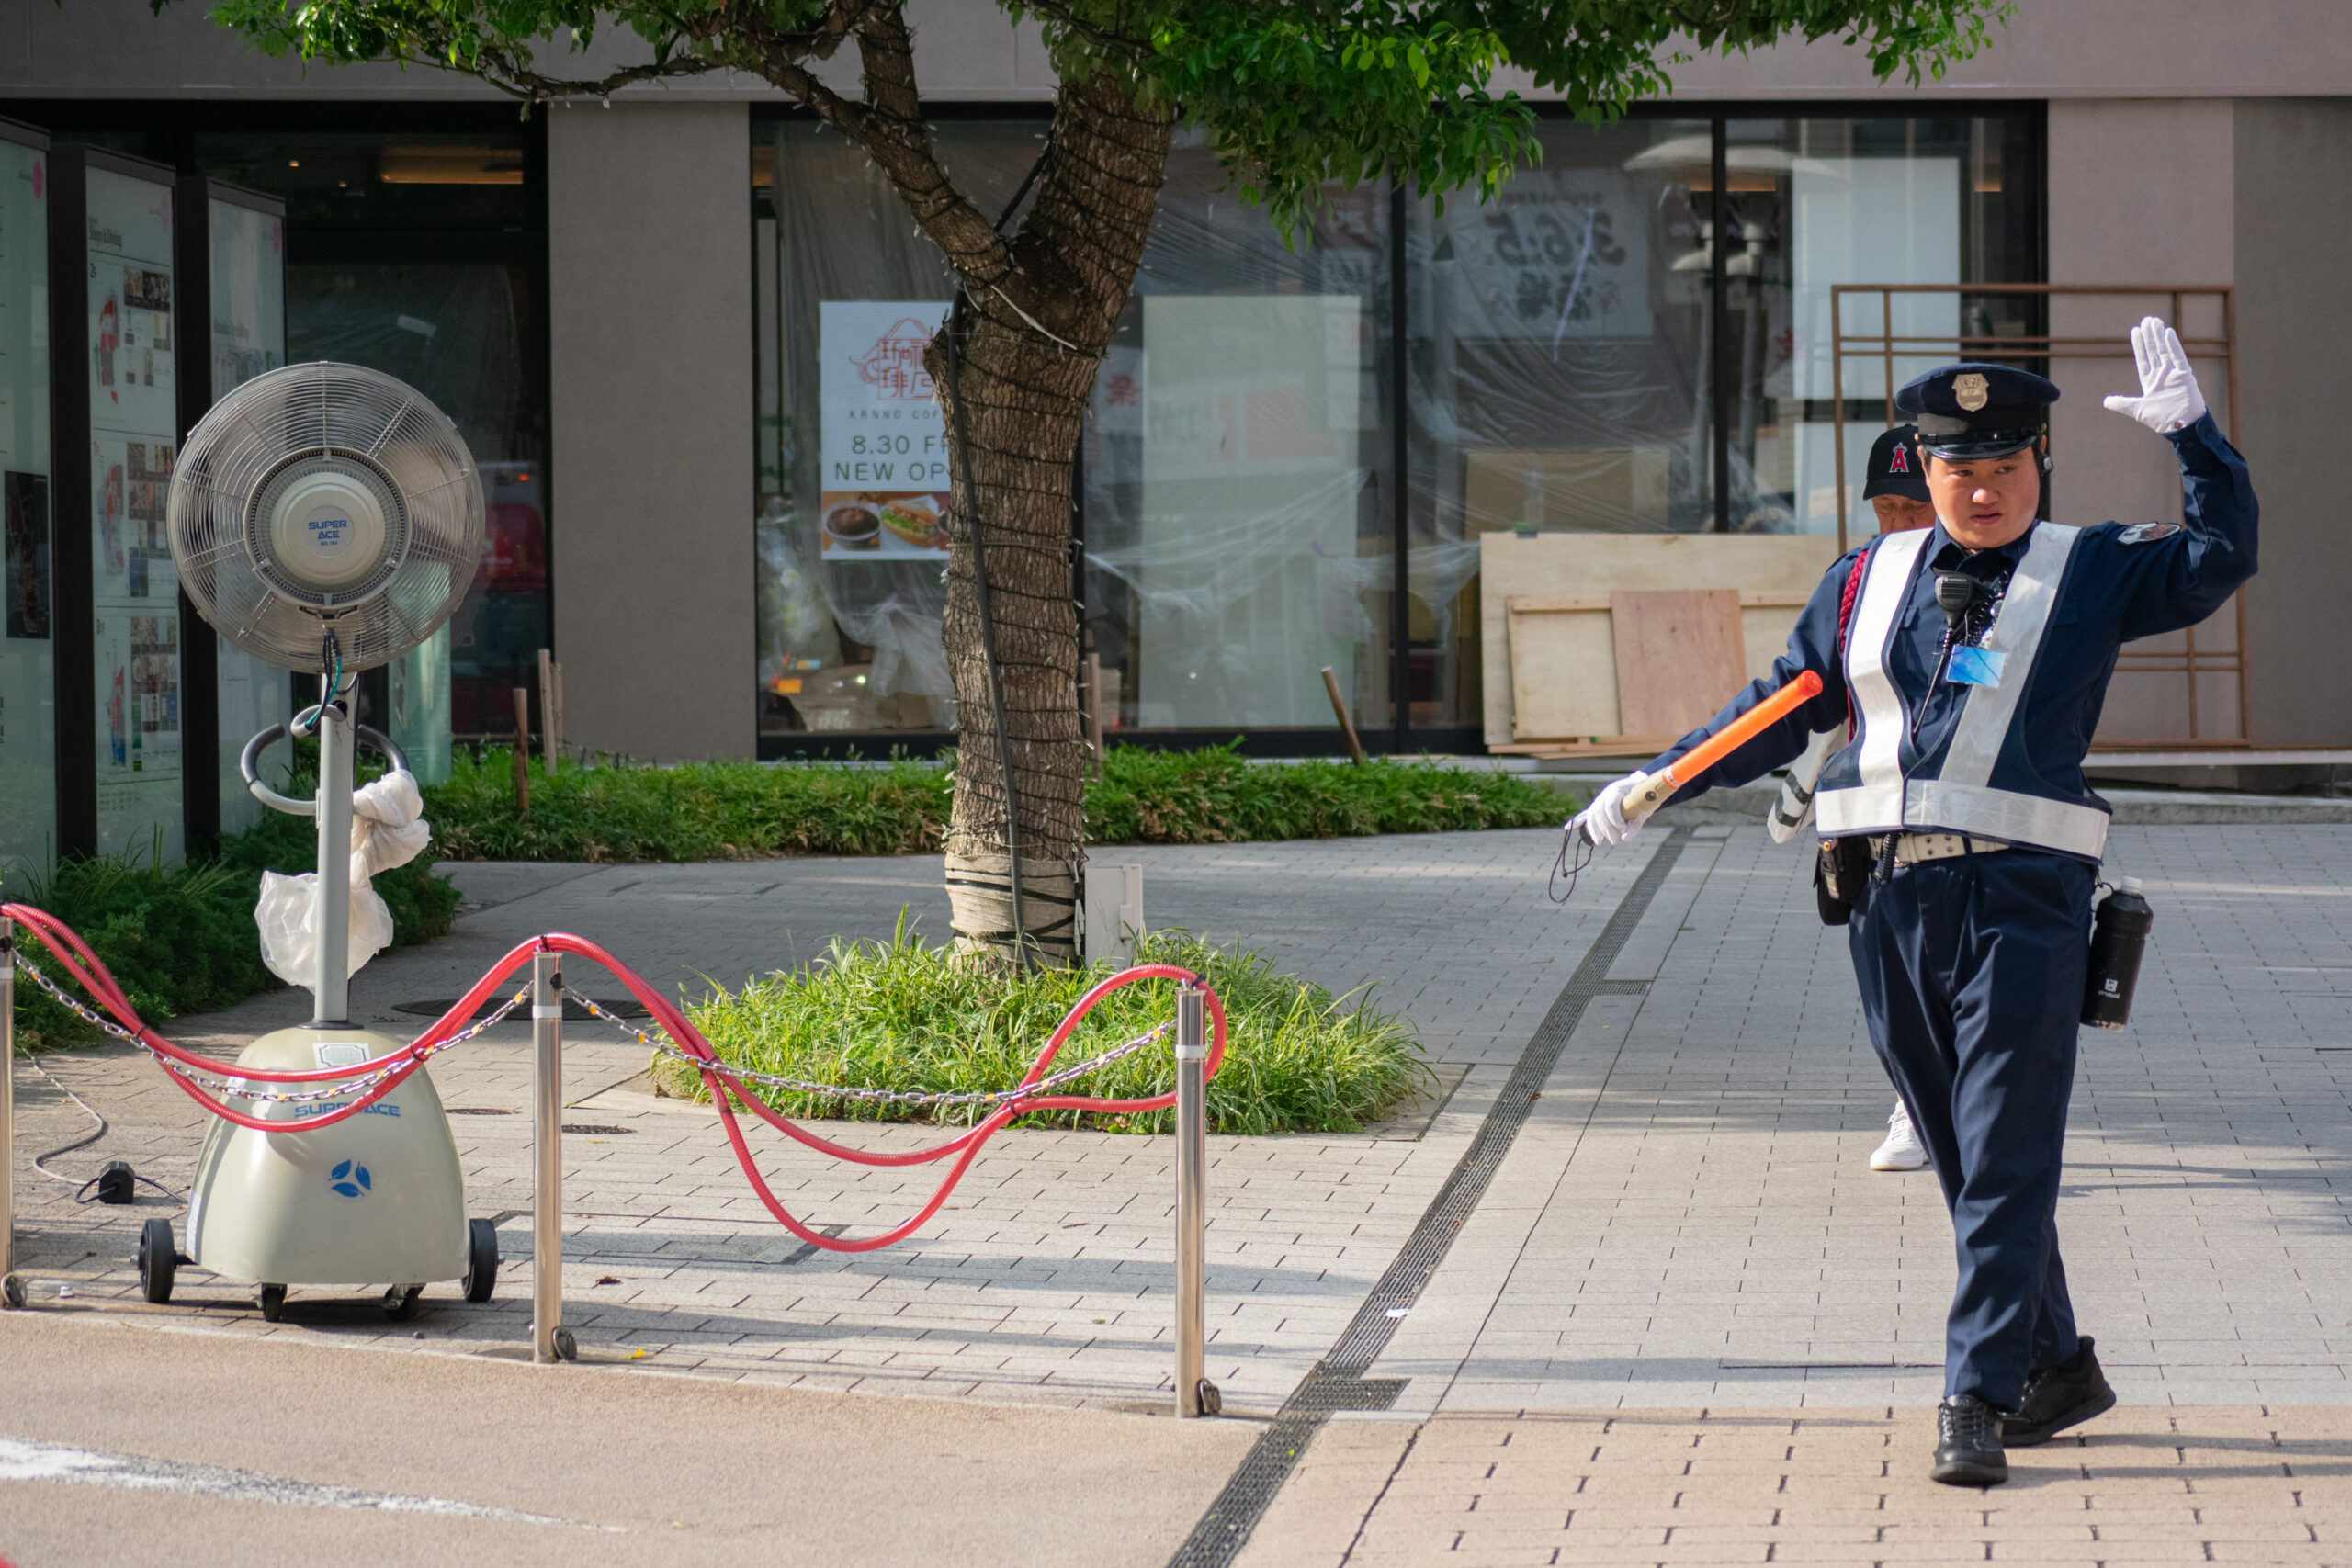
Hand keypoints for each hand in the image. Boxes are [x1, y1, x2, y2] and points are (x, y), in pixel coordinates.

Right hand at [1570, 771, 1649, 846]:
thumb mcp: (1644, 811)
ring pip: (1592, 814)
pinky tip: (1567, 828)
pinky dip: (1578, 821)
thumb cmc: (1644, 799)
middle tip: (1614, 841)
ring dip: (1594, 829)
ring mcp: (1600, 799)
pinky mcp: (1598, 805)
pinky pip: (1586, 813)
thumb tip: (1625, 839)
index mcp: (1617, 790)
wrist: (1641, 787)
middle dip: (1605, 829)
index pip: (1609, 806)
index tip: (1623, 829)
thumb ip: (1635, 825)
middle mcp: (1605, 794)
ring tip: (1599, 841)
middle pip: (1599, 812)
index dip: (1615, 820)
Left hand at [2102, 316, 2205, 433]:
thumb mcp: (2137, 410)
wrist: (2180, 427)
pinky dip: (2173, 345)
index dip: (2139, 345)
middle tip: (2146, 320)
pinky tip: (2167, 333)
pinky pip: (2178, 357)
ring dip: (2159, 336)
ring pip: (2165, 350)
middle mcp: (2162, 375)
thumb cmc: (2161, 420)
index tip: (2135, 330)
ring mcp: (2173, 374)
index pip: (2143, 359)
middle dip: (2150, 336)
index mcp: (2150, 382)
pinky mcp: (2185, 375)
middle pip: (2154, 351)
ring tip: (2154, 321)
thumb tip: (2106, 402)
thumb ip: (2122, 404)